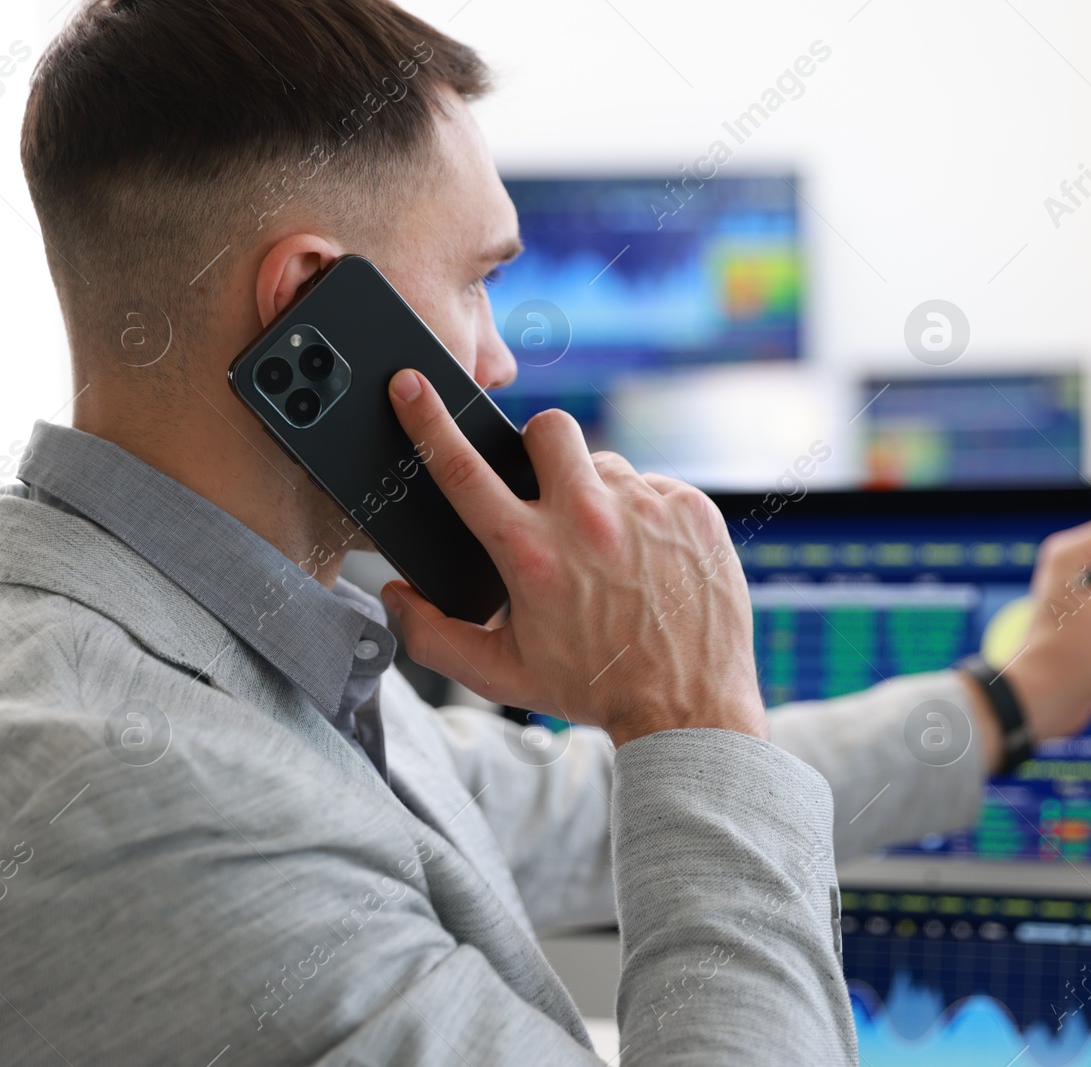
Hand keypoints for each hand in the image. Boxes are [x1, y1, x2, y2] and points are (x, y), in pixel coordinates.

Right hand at [378, 370, 767, 747]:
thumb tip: (398, 595)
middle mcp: (587, 519)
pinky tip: (651, 560)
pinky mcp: (693, 509)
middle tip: (547, 490)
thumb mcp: (501, 675)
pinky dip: (647, 516)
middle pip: (546, 428)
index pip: (462, 468)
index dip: (427, 419)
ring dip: (597, 494)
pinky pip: (656, 486)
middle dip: (538, 446)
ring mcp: (646, 508)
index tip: (411, 383)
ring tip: (610, 551)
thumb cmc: (593, 689)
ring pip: (605, 462)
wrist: (689, 705)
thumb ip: (433, 635)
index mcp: (530, 553)